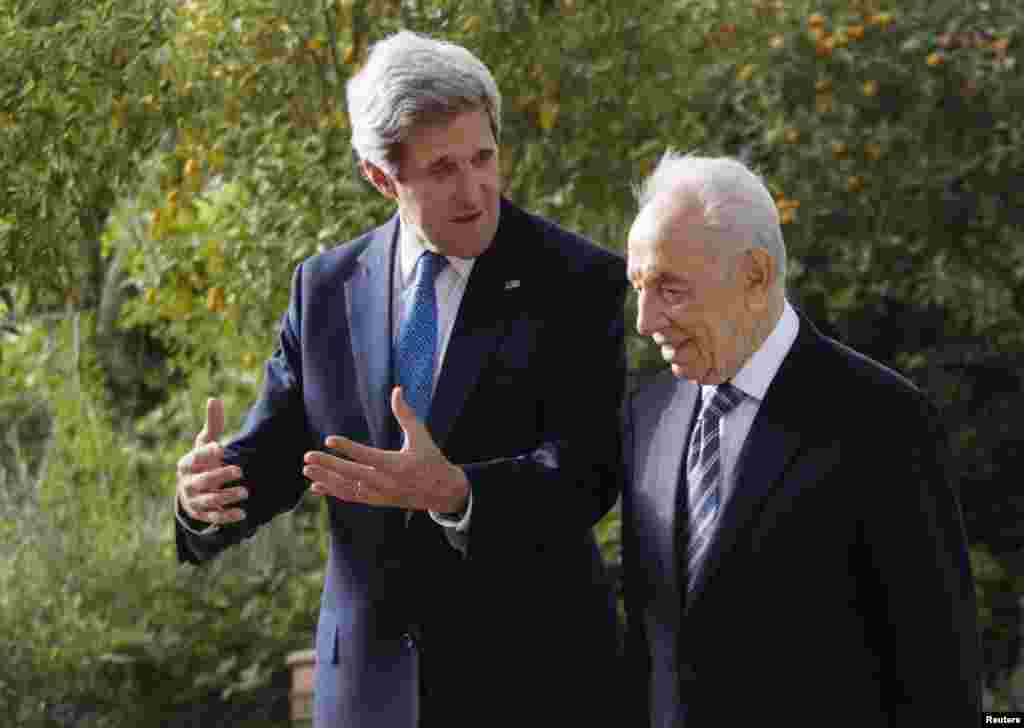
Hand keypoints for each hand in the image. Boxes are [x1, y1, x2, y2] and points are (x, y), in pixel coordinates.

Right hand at [176, 397, 247, 525]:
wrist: (192, 489)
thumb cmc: (202, 461)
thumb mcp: (205, 443)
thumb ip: (212, 424)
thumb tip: (214, 399)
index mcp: (186, 465)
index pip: (193, 459)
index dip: (205, 454)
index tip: (220, 447)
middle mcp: (187, 484)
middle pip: (202, 481)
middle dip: (220, 476)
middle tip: (240, 471)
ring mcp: (194, 501)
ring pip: (209, 500)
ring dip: (227, 497)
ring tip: (245, 492)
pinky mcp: (203, 515)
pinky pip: (214, 517)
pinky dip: (227, 516)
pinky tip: (242, 513)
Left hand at [303, 387, 469, 512]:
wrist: (442, 492)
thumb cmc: (431, 459)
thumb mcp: (421, 436)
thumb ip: (406, 414)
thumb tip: (397, 390)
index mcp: (398, 465)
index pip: (368, 456)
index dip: (348, 448)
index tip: (329, 439)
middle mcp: (387, 482)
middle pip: (353, 474)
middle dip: (329, 466)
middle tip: (308, 457)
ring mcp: (381, 494)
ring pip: (348, 489)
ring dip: (326, 480)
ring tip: (307, 470)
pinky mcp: (377, 501)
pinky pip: (351, 498)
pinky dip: (333, 492)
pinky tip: (316, 486)